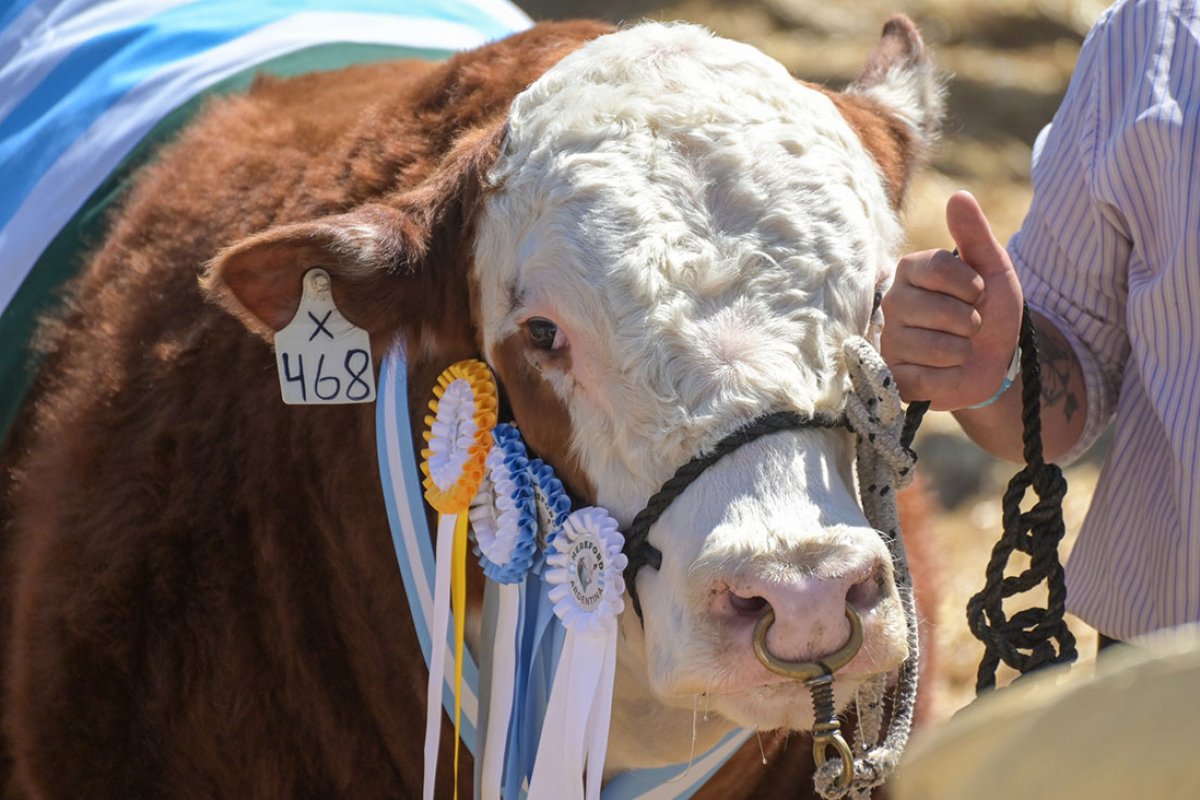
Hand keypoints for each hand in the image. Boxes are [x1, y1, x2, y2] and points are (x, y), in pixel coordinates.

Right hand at [881, 191, 1023, 410]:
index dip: (972, 286)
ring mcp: (889, 341)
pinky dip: (950, 379)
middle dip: (972, 323)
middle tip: (969, 326)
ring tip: (959, 350)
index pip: (941, 270)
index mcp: (910, 271)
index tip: (978, 293)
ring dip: (963, 352)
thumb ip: (975, 234)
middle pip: (942, 311)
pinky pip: (928, 378)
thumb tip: (959, 196)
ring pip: (938, 347)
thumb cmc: (990, 311)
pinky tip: (946, 373)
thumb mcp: (993, 270)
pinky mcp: (893, 376)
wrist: (994, 363)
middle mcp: (892, 303)